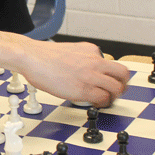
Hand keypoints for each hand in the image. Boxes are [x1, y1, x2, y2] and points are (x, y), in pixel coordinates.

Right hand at [0, 32, 130, 107]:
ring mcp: (90, 75)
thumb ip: (83, 59)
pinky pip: (102, 98)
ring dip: (114, 96)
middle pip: (123, 74)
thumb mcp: (70, 51)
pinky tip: (95, 104)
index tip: (109, 81)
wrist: (31, 57)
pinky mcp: (84, 88)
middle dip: (123, 85)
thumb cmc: (43, 56)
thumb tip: (86, 71)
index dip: (112, 75)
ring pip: (117, 88)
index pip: (112, 64)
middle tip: (116, 92)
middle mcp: (95, 61)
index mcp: (91, 50)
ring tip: (106, 100)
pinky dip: (102, 103)